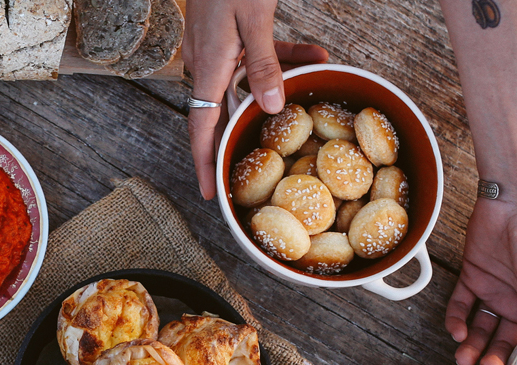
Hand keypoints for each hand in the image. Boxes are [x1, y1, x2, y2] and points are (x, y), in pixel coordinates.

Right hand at [183, 0, 326, 198]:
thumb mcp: (254, 19)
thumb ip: (264, 64)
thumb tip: (271, 108)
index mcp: (208, 66)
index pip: (200, 128)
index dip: (204, 163)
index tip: (210, 194)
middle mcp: (208, 63)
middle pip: (223, 112)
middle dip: (245, 135)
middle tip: (263, 166)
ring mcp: (217, 48)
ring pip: (247, 84)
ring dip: (278, 90)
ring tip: (310, 97)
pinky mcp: (230, 34)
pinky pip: (256, 57)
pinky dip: (283, 59)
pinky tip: (316, 56)